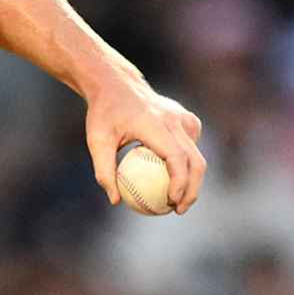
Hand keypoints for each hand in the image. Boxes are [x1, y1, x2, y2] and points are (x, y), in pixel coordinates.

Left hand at [86, 77, 205, 213]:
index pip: (176, 157)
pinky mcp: (187, 119)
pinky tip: (171, 180)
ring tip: (175, 200)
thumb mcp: (96, 141)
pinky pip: (191, 147)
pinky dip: (186, 166)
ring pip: (196, 155)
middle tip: (178, 210)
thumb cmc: (104, 114)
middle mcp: (174, 120)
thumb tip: (115, 201)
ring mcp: (184, 118)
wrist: (117, 84)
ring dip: (191, 180)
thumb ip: (104, 171)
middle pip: (195, 160)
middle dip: (192, 189)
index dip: (179, 182)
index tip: (171, 202)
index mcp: (155, 123)